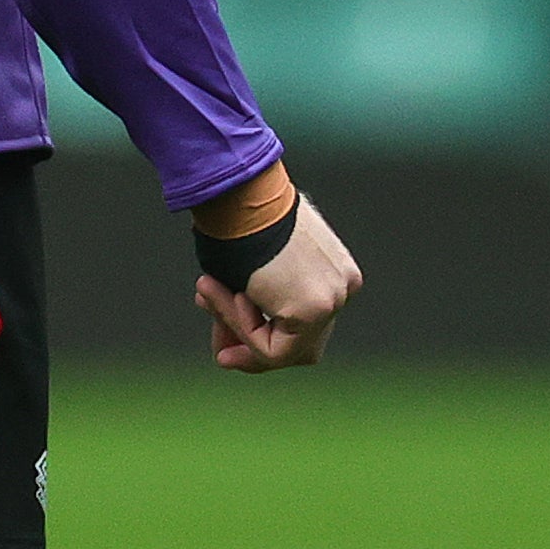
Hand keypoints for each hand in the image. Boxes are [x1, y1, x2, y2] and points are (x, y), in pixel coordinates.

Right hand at [194, 187, 359, 372]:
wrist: (243, 196)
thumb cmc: (238, 220)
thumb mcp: (247, 272)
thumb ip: (247, 310)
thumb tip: (226, 353)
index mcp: (336, 270)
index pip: (304, 322)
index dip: (262, 333)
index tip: (224, 344)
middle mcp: (343, 286)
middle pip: (301, 342)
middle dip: (253, 346)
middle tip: (219, 353)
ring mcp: (333, 299)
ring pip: (283, 347)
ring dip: (237, 329)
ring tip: (206, 294)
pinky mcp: (315, 310)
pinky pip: (273, 348)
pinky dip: (242, 329)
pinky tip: (230, 295)